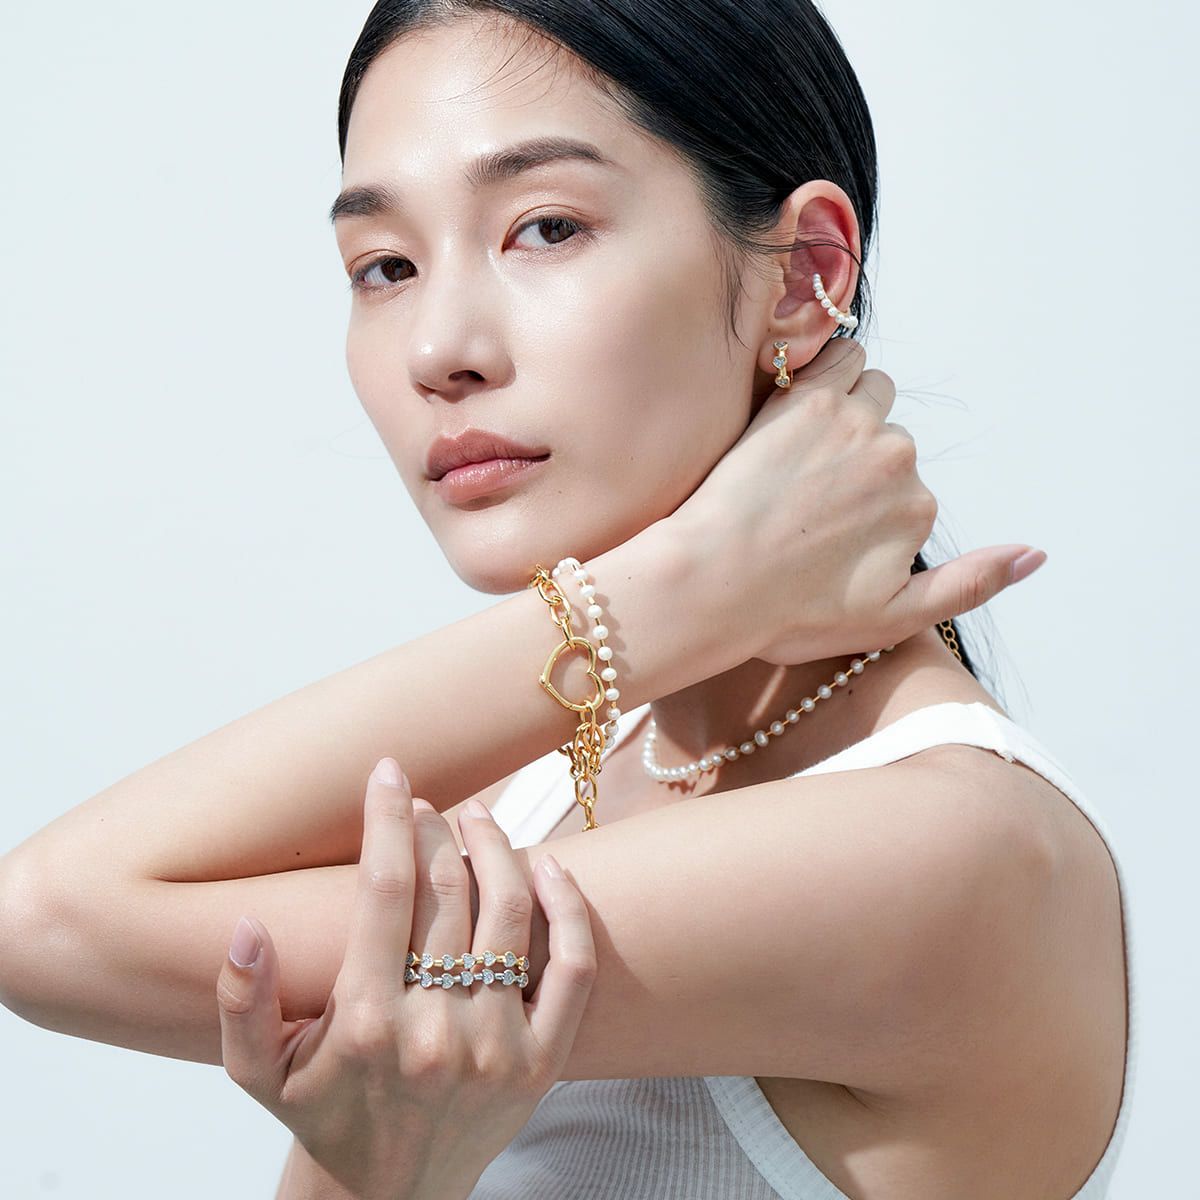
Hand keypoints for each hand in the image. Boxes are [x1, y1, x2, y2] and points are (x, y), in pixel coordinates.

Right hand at [215, 758, 596, 1199]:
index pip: (383, 889)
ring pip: (510, 914)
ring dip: (497, 848)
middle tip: (425, 801)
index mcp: (363, 1023)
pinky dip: (567, 907)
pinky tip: (548, 865)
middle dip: (435, 827)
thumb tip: (247, 924)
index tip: (387, 770)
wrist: (387, 1194)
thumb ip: (242, 999)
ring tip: (477, 817)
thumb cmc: (323, 1115)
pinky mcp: (543, 1063)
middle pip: (447, 891)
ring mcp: (497, 1048)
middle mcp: (434, 1032)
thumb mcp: (257, 1070)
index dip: (386, 818)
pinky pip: (573, 968)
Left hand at [669, 339, 1043, 664]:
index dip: (865, 502)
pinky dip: (827, 367)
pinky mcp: (806, 399)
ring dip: (845, 407)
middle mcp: (897, 459)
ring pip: (870, 389)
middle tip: (801, 491)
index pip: (906, 484)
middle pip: (890, 435)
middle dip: (856, 456)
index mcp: (918, 507)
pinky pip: (839, 354)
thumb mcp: (892, 620)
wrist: (711, 585)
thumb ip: (970, 585)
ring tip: (796, 451)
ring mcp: (853, 424)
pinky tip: (794, 402)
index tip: (820, 526)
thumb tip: (1038, 554)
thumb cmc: (789, 613)